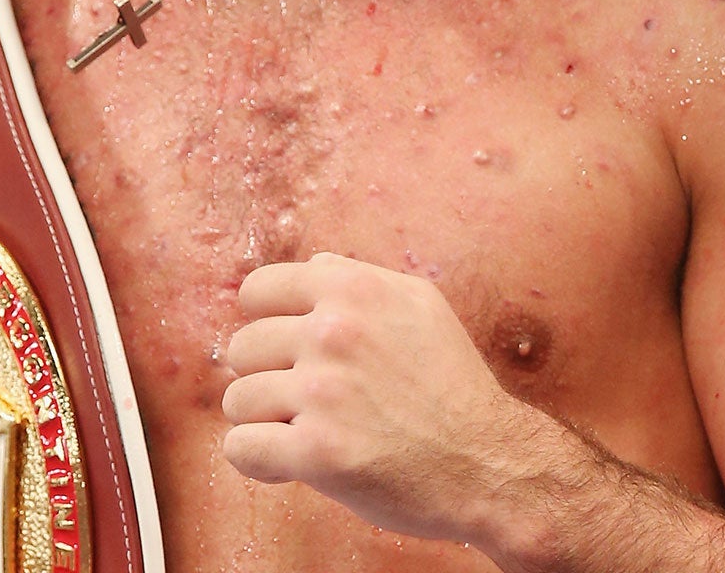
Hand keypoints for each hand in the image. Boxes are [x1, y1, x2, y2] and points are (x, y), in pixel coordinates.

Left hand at [222, 253, 549, 545]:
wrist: (487, 459)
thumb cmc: (452, 384)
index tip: (284, 348)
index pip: (257, 290)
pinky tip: (293, 460)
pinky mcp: (316, 451)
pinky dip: (260, 459)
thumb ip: (360, 279)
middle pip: (241, 348)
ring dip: (265, 421)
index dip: (265, 322)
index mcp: (353, 289)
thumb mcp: (420, 305)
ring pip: (237, 401)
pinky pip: (241, 448)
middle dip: (266, 374)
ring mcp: (322, 392)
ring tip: (306, 429)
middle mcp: (333, 332)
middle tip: (305, 398)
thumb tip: (312, 265)